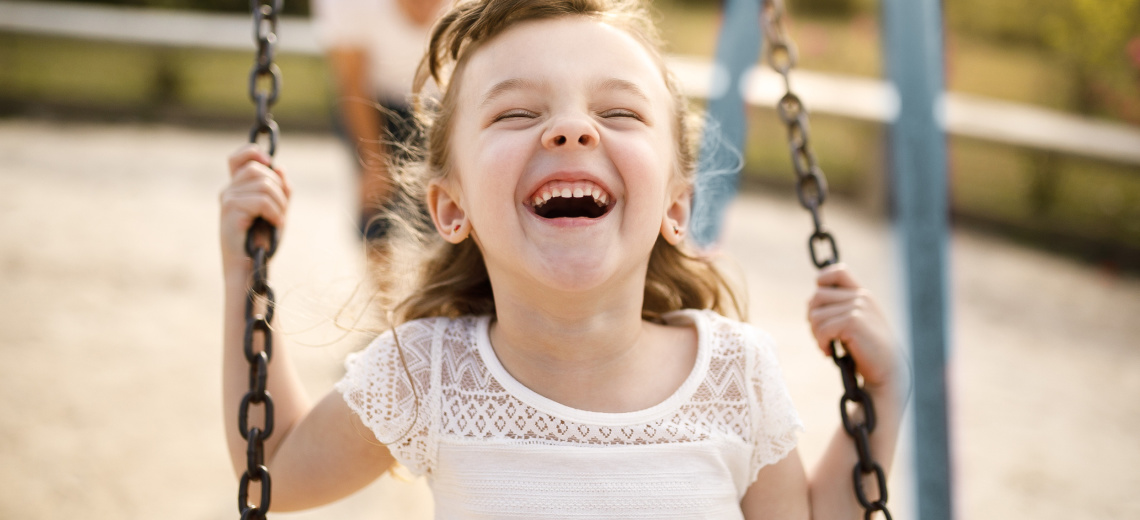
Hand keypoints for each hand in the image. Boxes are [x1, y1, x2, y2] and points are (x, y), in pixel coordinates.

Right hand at [219, 144, 291, 273]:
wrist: (250, 265)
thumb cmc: (262, 240)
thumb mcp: (277, 209)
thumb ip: (280, 188)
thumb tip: (279, 167)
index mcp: (237, 188)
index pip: (238, 157)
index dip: (253, 153)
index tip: (269, 163)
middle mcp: (229, 191)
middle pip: (259, 170)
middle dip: (278, 188)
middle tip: (281, 209)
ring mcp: (228, 199)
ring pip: (263, 185)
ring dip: (279, 202)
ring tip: (278, 219)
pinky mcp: (230, 210)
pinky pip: (261, 201)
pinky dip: (275, 212)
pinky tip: (275, 223)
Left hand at [806, 264, 901, 389]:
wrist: (887, 370)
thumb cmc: (868, 351)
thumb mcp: (856, 323)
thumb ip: (840, 309)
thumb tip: (810, 303)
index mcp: (862, 294)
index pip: (838, 271)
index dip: (822, 282)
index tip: (820, 305)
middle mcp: (861, 297)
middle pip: (817, 296)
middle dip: (812, 318)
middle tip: (821, 336)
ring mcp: (858, 307)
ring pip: (816, 314)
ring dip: (815, 334)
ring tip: (826, 345)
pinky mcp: (853, 322)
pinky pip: (822, 328)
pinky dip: (821, 342)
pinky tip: (828, 352)